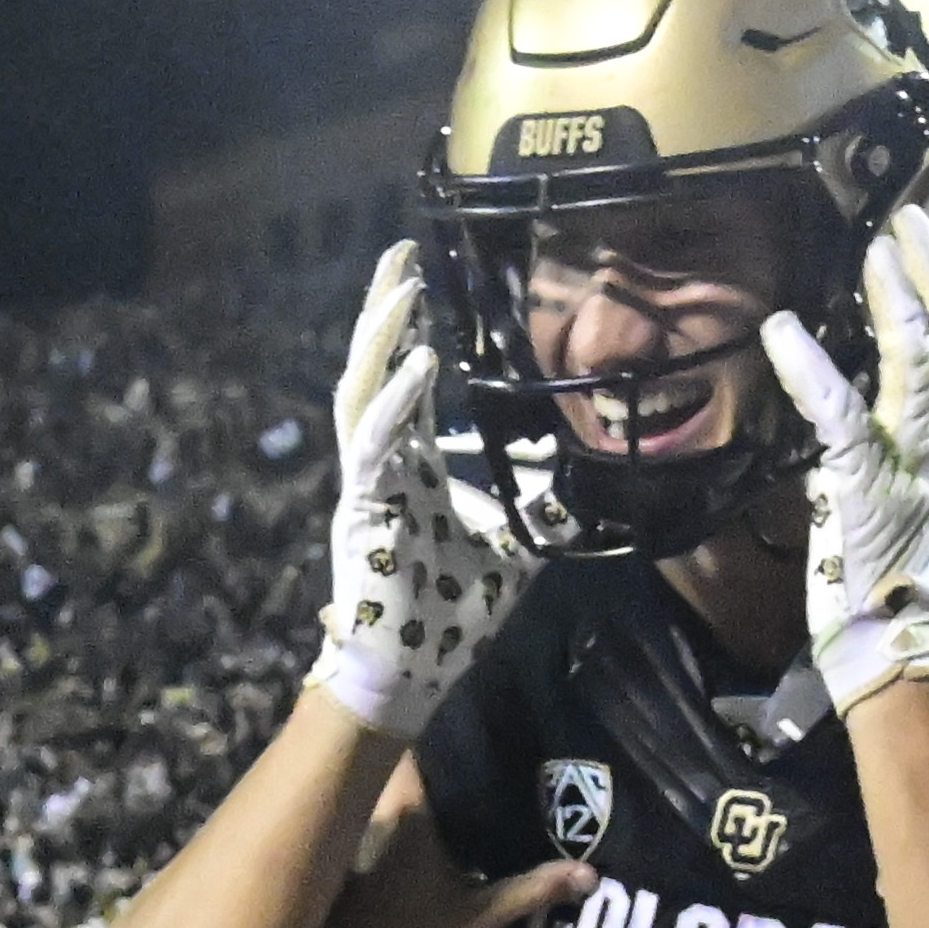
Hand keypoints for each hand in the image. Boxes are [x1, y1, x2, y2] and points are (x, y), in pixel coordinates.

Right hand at [306, 242, 532, 739]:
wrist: (411, 674)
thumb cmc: (449, 617)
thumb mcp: (513, 547)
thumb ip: (536, 504)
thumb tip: (567, 467)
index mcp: (406, 471)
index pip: (402, 387)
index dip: (406, 336)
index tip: (421, 284)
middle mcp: (379, 467)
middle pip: (372, 370)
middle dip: (384, 311)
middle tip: (401, 253)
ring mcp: (365, 484)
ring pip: (361, 391)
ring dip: (380, 337)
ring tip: (404, 285)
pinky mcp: (364, 507)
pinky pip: (377, 442)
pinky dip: (398, 401)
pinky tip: (420, 361)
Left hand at [758, 148, 928, 714]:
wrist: (897, 651)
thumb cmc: (899, 580)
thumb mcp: (928, 498)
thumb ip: (927, 445)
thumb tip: (909, 396)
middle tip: (913, 216)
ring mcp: (909, 467)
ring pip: (920, 366)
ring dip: (898, 301)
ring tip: (879, 246)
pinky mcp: (866, 491)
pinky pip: (843, 420)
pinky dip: (814, 372)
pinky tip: (783, 332)